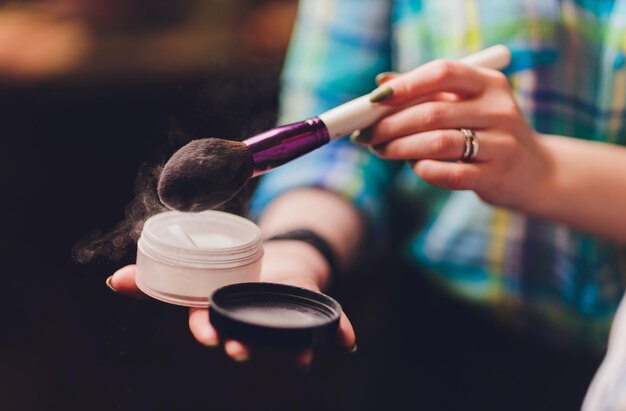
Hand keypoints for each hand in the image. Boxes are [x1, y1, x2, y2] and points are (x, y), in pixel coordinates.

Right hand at [106, 241, 355, 366]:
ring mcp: (282, 317)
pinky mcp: (309, 309)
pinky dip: (340, 332)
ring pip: (289, 337)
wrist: (273, 271)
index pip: (211, 326)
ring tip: (303, 358)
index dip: (207, 331)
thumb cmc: (228, 280)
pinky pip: (328, 324)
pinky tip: (349, 342)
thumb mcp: (194, 274)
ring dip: (295, 349)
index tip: (207, 335)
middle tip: (241, 351)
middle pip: (248, 336)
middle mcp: (253, 320)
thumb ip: (154, 281)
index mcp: (225, 312)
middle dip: (244, 345)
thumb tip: (113, 281)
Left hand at [357, 60, 552, 211]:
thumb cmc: (486, 132)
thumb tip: (381, 83)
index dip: (405, 84)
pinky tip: (413, 166)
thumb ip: (426, 93)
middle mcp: (499, 109)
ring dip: (400, 148)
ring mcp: (502, 144)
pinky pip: (449, 174)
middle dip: (390, 124)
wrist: (533, 172)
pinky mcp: (496, 176)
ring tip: (381, 150)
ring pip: (437, 143)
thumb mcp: (465, 105)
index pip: (443, 72)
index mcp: (489, 84)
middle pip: (432, 112)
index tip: (374, 99)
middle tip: (366, 134)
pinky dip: (423, 169)